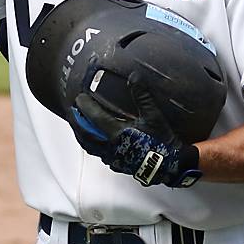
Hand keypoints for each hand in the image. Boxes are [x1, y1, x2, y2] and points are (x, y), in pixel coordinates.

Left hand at [72, 71, 200, 186]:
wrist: (171, 166)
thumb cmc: (162, 142)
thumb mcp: (154, 116)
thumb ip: (142, 96)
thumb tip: (134, 77)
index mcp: (117, 133)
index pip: (94, 117)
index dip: (85, 106)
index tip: (79, 97)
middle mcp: (110, 146)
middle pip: (85, 133)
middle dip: (76, 121)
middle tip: (72, 110)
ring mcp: (112, 157)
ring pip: (89, 146)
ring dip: (81, 134)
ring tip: (77, 125)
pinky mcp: (117, 165)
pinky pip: (98, 154)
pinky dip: (91, 146)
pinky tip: (94, 142)